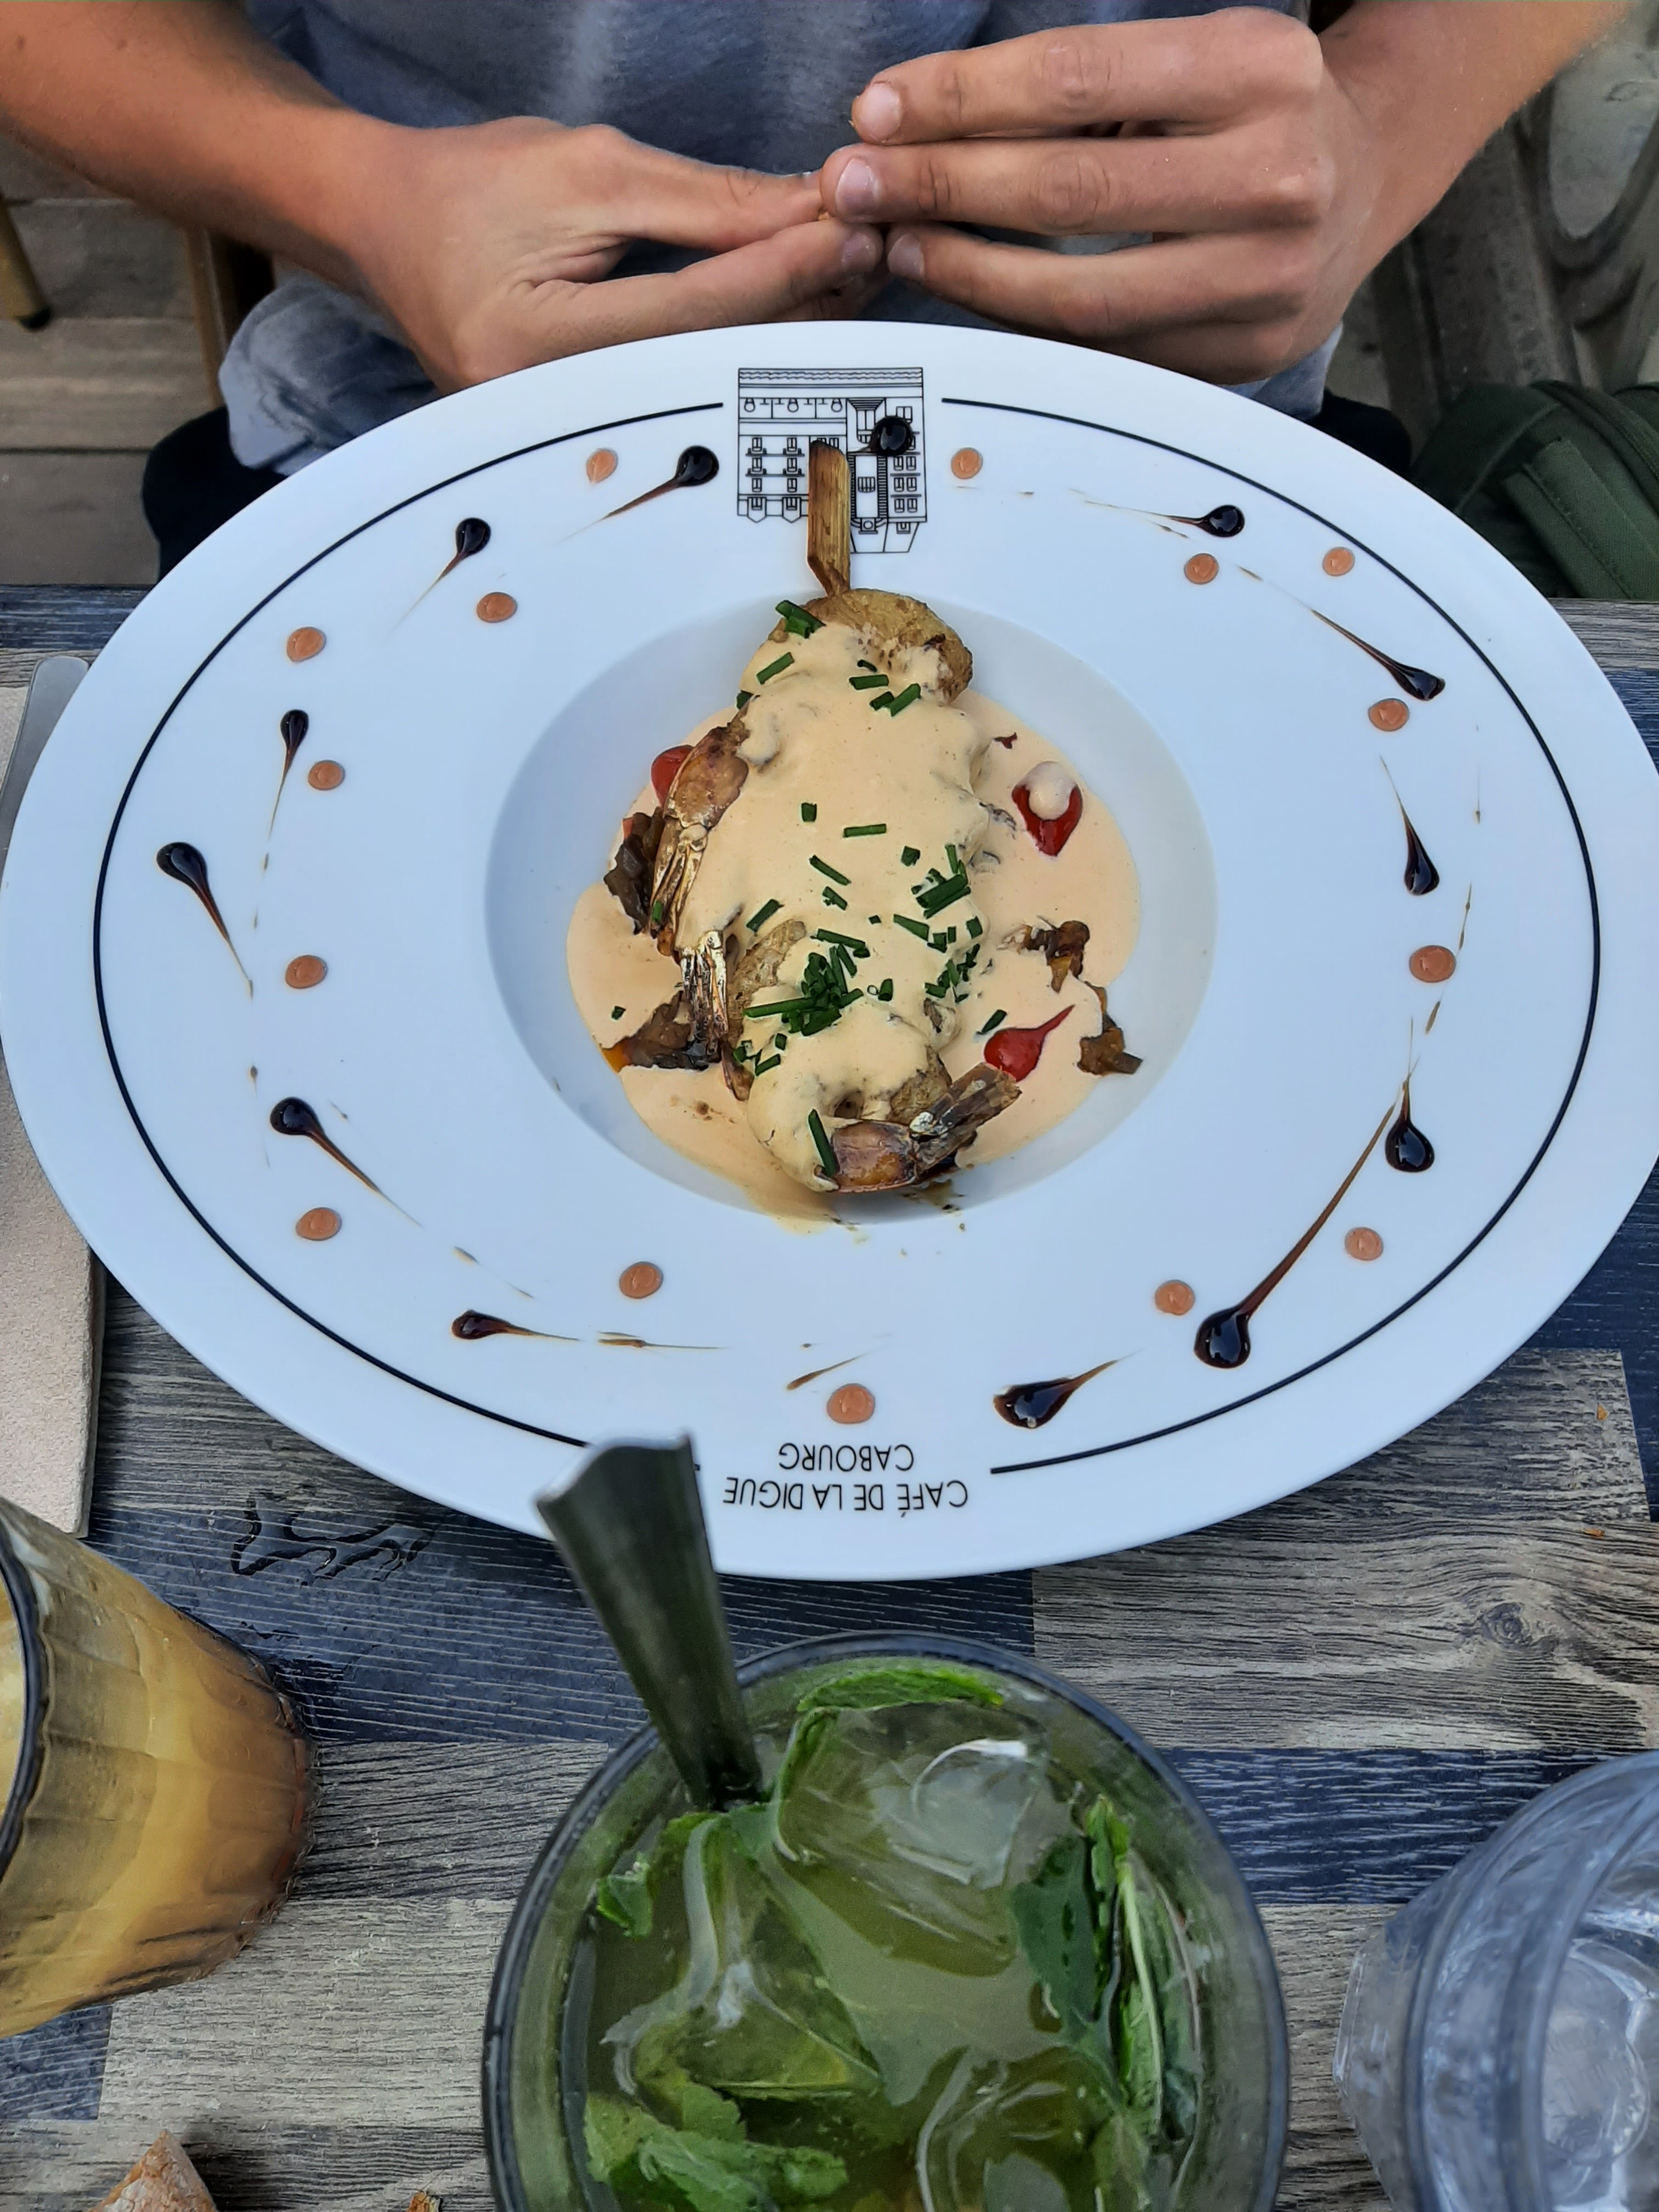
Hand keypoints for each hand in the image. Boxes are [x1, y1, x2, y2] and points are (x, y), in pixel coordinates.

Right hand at [348, 117, 884, 389]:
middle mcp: (546, 408)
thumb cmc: (471, 187)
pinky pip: (681, 388)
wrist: (384, 227)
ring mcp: (562, 432)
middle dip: (798, 305)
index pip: (686, 311)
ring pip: (703, 383)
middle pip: (705, 362)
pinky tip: (798, 312)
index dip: (775, 270)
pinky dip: (742, 345)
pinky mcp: (583, 429)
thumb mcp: (586, 171)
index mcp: (530, 341)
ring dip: (786, 330)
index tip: (845, 229)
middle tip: (873, 254)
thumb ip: (701, 203)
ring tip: (852, 277)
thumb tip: (807, 213)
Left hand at [819, 10, 1385, 385]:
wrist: (1361, 181)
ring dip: (967, 270)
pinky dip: (1023, 326)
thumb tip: (916, 124)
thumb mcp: (1188, 59)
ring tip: (898, 243)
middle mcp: (1274, 174)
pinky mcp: (1245, 353)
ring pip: (1080, 293)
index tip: (879, 112)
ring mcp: (1265, 277)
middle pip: (1069, 190)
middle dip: (942, 185)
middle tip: (856, 183)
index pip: (1076, 80)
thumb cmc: (1249, 113)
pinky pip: (1107, 350)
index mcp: (1257, 70)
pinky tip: (969, 294)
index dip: (962, 98)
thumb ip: (1079, 85)